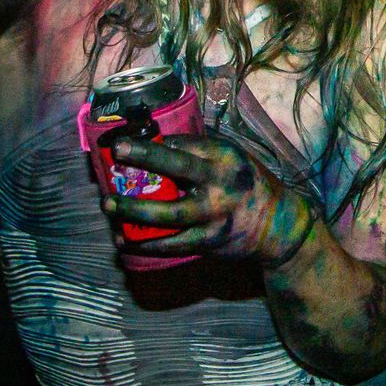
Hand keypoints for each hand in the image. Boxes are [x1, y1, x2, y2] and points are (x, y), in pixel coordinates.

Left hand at [102, 134, 317, 266]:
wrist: (277, 226)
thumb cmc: (247, 186)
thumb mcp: (234, 160)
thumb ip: (201, 154)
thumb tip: (155, 145)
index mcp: (227, 158)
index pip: (187, 144)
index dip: (154, 143)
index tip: (124, 141)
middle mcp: (222, 183)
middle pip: (181, 168)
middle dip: (148, 158)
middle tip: (118, 153)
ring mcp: (215, 215)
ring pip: (169, 213)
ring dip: (134, 210)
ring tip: (108, 204)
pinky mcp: (208, 241)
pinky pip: (170, 244)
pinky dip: (145, 243)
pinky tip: (124, 240)